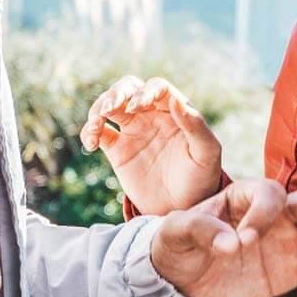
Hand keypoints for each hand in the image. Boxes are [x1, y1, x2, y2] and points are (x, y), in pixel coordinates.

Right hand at [84, 76, 222, 215]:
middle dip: (116, 92)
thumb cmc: (200, 179)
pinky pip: (99, 133)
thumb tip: (176, 100)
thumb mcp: (206, 153)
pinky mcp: (117, 149)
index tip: (136, 107)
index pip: (157, 88)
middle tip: (109, 108)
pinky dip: (89, 131)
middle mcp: (152, 115)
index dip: (145, 91)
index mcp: (175, 111)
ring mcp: (133, 131)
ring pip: (110, 106)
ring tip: (96, 125)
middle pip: (129, 88)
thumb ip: (196, 126)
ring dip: (98, 108)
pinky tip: (90, 143)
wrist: (181, 208)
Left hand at [149, 178, 296, 296]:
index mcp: (244, 197)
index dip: (263, 213)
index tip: (245, 239)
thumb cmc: (175, 246)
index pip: (268, 194)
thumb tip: (231, 244)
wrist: (177, 284)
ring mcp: (283, 244)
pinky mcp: (288, 273)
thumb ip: (199, 228)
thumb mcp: (175, 231)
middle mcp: (271, 217)